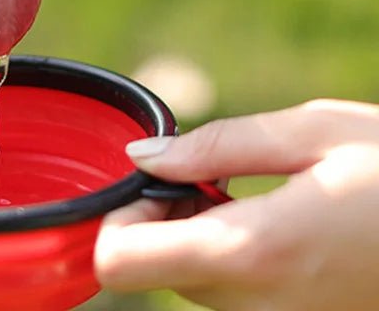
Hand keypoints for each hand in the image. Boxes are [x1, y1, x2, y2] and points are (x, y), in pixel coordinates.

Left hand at [94, 99, 378, 310]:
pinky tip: (266, 221)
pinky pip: (229, 294)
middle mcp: (256, 307)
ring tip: (242, 194)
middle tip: (207, 177)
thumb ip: (216, 148)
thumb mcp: (313, 134)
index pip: (120, 263)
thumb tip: (141, 155)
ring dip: (191, 234)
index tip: (152, 178)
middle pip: (149, 271)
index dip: (114, 216)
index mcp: (252, 252)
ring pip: (187, 282)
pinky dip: (225, 255)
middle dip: (156, 218)